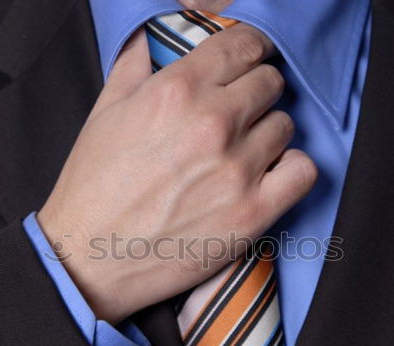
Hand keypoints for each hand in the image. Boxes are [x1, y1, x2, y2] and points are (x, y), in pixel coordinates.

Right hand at [38, 24, 316, 322]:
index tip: (251, 61)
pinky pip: (303, 170)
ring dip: (267, 135)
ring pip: (285, 125)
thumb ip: (134, 65)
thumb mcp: (104, 112)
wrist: (89, 259)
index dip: (251, 49)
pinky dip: (291, 169)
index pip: (244, 44)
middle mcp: (212, 122)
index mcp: (176, 90)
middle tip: (238, 115)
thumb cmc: (93, 188)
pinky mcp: (253, 212)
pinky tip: (268, 176)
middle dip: (255, 94)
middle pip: (269, 83)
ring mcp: (237, 168)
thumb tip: (151, 38)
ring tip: (242, 153)